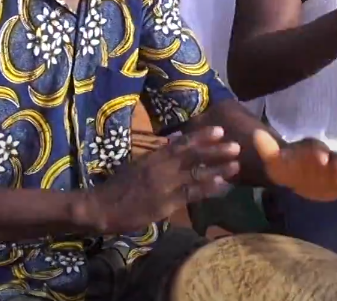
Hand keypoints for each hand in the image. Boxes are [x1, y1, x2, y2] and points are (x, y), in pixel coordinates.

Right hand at [79, 127, 239, 233]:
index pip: (180, 143)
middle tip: (237, 145)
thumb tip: (173, 148)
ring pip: (195, 173)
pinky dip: (207, 188)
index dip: (201, 137)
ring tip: (236, 164)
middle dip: (216, 150)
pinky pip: (190, 194)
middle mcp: (161, 167)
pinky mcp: (165, 203)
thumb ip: (156, 159)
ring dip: (217, 168)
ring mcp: (164, 185)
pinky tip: (222, 186)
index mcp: (153, 157)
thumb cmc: (117, 187)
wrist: (100, 207)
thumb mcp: (136, 167)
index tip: (219, 130)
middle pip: (192, 156)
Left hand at [253, 130, 336, 200]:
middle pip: (335, 159)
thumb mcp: (274, 158)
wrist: (295, 175)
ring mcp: (336, 171)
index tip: (320, 158)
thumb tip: (255, 134)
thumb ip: (267, 148)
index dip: (318, 152)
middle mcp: (327, 158)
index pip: (316, 148)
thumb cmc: (285, 165)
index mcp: (311, 150)